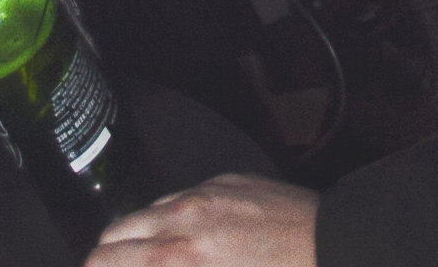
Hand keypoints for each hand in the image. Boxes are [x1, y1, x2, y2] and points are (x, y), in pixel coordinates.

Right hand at [93, 175, 318, 262]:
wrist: (333, 246)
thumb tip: (152, 265)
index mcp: (178, 258)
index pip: (104, 261)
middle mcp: (184, 218)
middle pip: (112, 235)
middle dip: (105, 262)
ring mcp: (205, 192)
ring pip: (143, 213)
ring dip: (133, 240)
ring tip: (141, 264)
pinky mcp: (226, 180)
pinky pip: (178, 197)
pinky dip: (168, 220)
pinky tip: (183, 240)